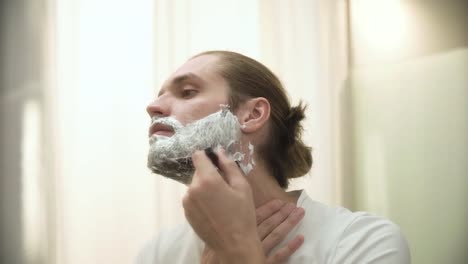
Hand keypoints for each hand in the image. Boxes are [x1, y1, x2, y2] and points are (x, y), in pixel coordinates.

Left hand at [183, 149, 264, 263]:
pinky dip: (200, 199)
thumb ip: (229, 166)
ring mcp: (187, 202)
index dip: (207, 155)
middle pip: (198, 171)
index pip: (198, 156)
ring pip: (195, 185)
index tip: (216, 161)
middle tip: (225, 186)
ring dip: (204, 187)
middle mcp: (192, 188)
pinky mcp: (186, 213)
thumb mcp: (242, 187)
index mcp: (207, 179)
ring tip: (220, 201)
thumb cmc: (242, 215)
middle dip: (209, 174)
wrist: (234, 244)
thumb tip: (220, 151)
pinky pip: (192, 198)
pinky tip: (213, 209)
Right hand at [201, 199, 304, 263]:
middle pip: (268, 224)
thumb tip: (217, 216)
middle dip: (281, 213)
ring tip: (300, 214)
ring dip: (289, 224)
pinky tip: (301, 238)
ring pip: (276, 236)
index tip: (279, 201)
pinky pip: (279, 256)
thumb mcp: (210, 244)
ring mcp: (258, 253)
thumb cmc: (213, 261)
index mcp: (237, 232)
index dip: (268, 209)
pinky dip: (290, 247)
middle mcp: (250, 240)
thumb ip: (216, 230)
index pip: (255, 217)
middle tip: (293, 204)